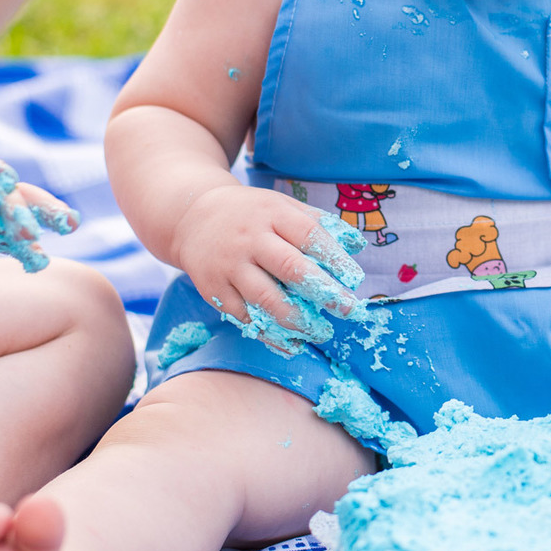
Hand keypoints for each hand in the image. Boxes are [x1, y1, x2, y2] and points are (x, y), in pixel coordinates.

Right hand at [172, 184, 366, 354]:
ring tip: (321, 333)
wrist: (192, 217)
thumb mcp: (282, 206)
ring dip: (297, 320)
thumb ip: (319, 223)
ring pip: (266, 298)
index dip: (334, 257)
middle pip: (290, 267)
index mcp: (273, 214)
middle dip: (323, 291)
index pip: (308, 235)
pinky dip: (269, 334)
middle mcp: (250, 239)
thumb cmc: (253, 215)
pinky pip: (244, 316)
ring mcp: (230, 266)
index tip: (355, 279)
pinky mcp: (213, 289)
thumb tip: (358, 245)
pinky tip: (291, 344)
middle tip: (349, 310)